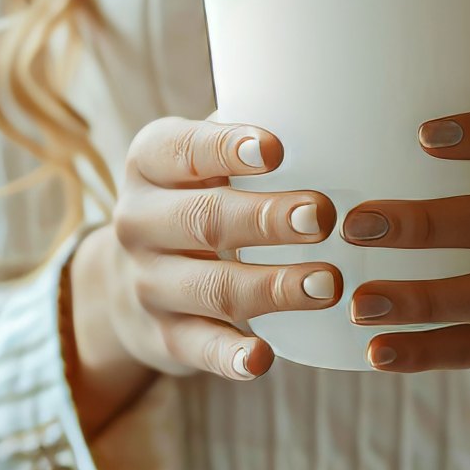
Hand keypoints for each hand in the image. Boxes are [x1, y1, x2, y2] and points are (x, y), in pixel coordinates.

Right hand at [68, 116, 339, 434]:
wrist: (130, 275)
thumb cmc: (201, 191)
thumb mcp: (206, 155)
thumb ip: (250, 132)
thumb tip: (338, 110)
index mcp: (150, 161)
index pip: (183, 149)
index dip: (226, 148)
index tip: (275, 148)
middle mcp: (139, 220)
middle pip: (204, 219)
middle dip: (266, 219)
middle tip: (323, 217)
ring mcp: (149, 282)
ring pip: (211, 287)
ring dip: (272, 286)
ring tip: (329, 284)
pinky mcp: (164, 336)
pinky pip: (198, 347)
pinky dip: (229, 356)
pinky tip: (263, 358)